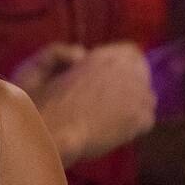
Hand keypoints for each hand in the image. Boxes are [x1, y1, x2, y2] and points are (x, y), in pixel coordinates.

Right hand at [17, 41, 155, 166]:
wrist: (49, 133)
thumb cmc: (38, 100)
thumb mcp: (37, 65)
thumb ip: (60, 52)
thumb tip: (81, 54)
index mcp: (103, 57)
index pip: (130, 51)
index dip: (119, 62)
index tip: (105, 72)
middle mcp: (126, 72)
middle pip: (142, 71)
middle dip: (128, 79)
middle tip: (108, 94)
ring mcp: (137, 97)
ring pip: (147, 95)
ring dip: (133, 100)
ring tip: (112, 112)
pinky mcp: (140, 121)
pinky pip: (147, 118)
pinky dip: (135, 122)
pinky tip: (116, 127)